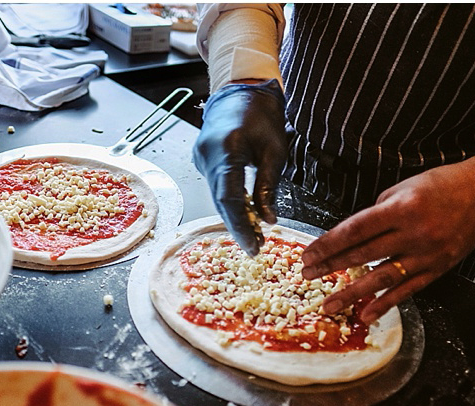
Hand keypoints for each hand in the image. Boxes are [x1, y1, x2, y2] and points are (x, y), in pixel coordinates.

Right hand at [192, 80, 287, 254]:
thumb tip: (268, 218)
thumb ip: (269, 185)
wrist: (240, 89)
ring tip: (252, 236)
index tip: (253, 244)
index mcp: (227, 149)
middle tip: (254, 247)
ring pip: (217, 197)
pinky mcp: (201, 161)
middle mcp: (207, 156)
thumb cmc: (262, 114)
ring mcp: (200, 159)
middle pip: (220, 202)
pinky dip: (229, 203)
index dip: (241, 225)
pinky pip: (215, 187)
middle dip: (238, 227)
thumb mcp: (274, 149)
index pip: (230, 197)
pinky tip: (243, 214)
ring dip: (234, 217)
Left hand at [301, 150, 474, 325]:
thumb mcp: (406, 187)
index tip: (308, 255)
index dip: (328, 244)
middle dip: (330, 266)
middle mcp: (414, 231)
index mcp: (402, 207)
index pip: (355, 230)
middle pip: (362, 254)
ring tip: (328, 305)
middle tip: (307, 276)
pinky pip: (407, 290)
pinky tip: (366, 316)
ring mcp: (426, 253)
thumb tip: (352, 237)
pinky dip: (385, 304)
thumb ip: (378, 213)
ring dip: (351, 293)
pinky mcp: (437, 268)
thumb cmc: (443, 186)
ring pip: (381, 277)